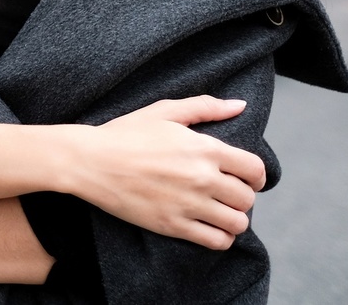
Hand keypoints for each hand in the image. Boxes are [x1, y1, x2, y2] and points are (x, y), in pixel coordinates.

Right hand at [66, 96, 265, 250]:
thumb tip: (239, 105)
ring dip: (234, 219)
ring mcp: (188, 204)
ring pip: (237, 223)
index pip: (254, 169)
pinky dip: (221, 238)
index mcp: (204, 148)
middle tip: (228, 194)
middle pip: (247, 198)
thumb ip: (205, 107)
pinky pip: (216, 242)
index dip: (257, 176)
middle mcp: (202, 178)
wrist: (90, 161)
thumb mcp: (164, 111)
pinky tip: (210, 228)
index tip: (248, 178)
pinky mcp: (173, 226)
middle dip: (243, 197)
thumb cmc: (125, 133)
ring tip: (221, 213)